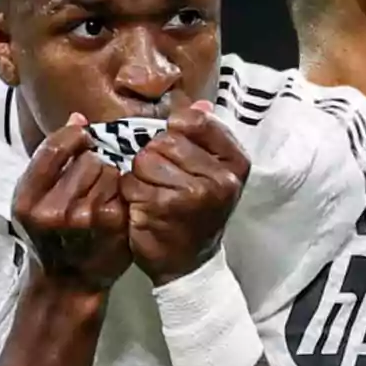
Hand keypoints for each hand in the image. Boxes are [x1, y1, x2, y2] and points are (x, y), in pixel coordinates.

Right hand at [12, 113, 130, 291]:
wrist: (67, 281)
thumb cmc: (50, 234)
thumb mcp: (35, 198)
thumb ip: (53, 158)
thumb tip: (78, 117)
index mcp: (26, 200)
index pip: (55, 147)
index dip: (75, 135)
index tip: (83, 138)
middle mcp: (52, 210)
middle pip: (88, 158)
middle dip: (93, 162)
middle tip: (89, 180)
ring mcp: (85, 218)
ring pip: (109, 170)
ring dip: (109, 176)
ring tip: (100, 194)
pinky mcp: (113, 223)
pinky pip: (124, 187)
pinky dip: (122, 191)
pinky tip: (113, 205)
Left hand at [121, 102, 249, 286]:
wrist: (190, 262)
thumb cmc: (199, 211)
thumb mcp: (215, 173)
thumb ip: (207, 137)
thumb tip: (199, 103)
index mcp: (236, 162)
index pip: (197, 121)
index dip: (176, 128)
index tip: (174, 146)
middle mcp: (220, 178)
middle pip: (164, 140)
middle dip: (154, 155)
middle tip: (162, 177)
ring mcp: (192, 193)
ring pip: (144, 159)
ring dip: (139, 175)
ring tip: (153, 192)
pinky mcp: (162, 208)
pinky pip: (130, 182)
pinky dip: (129, 193)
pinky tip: (143, 207)